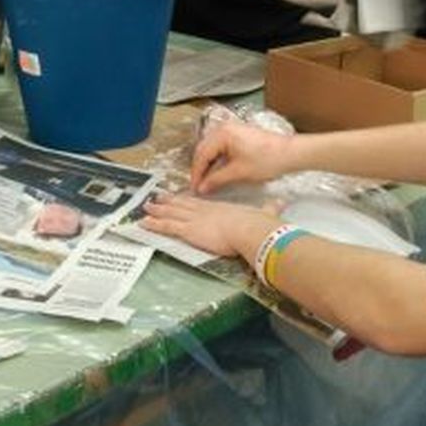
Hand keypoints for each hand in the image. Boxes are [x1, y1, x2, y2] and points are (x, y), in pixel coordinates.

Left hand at [141, 193, 278, 259]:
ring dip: (157, 211)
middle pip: (182, 205)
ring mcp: (194, 219)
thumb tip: (282, 203)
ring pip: (171, 213)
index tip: (179, 196)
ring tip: (146, 208)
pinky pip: (167, 227)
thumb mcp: (264, 213)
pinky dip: (154, 224)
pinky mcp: (188, 230)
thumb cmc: (256, 223)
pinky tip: (143, 223)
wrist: (249, 228)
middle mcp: (204, 210)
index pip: (200, 202)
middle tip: (155, 198)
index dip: (187, 199)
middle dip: (168, 202)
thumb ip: (270, 208)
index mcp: (220, 208)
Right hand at [190, 121, 296, 193]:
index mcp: (222, 133)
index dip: (197, 174)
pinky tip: (218, 172)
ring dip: (209, 165)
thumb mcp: (239, 172)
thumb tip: (201, 188)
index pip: (201, 155)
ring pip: (212, 149)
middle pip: (204, 149)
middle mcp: (224, 127)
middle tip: (198, 186)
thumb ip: (217, 180)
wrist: (290, 153)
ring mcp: (231, 129)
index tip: (194, 189)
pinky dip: (218, 160)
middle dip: (201, 169)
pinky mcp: (238, 134)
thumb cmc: (266, 160)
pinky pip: (221, 147)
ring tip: (207, 181)